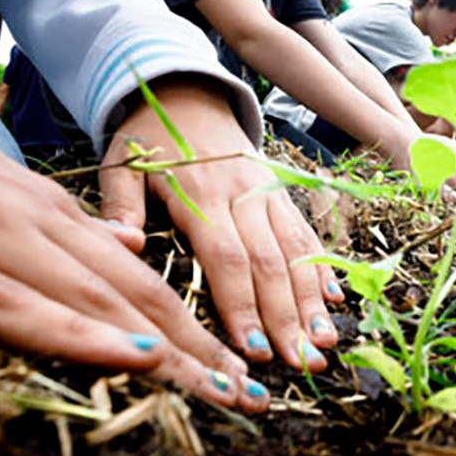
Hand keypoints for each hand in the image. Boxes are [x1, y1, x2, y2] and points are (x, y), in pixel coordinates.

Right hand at [0, 34, 267, 410]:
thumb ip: (55, 224)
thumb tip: (127, 249)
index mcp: (40, 208)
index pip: (135, 276)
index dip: (190, 325)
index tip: (232, 369)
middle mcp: (26, 217)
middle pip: (131, 291)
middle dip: (196, 348)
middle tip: (250, 396)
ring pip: (89, 296)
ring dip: (161, 348)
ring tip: (215, 390)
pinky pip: (8, 300)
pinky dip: (71, 330)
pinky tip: (122, 356)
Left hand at [100, 78, 343, 374]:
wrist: (186, 92)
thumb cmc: (148, 138)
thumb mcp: (121, 163)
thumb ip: (120, 205)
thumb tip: (125, 243)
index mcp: (200, 192)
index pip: (227, 257)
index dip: (242, 305)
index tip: (252, 350)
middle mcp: (242, 192)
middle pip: (270, 263)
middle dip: (288, 317)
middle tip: (303, 364)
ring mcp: (268, 191)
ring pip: (296, 250)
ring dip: (313, 300)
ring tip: (324, 343)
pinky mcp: (281, 191)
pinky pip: (305, 231)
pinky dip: (322, 267)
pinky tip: (335, 301)